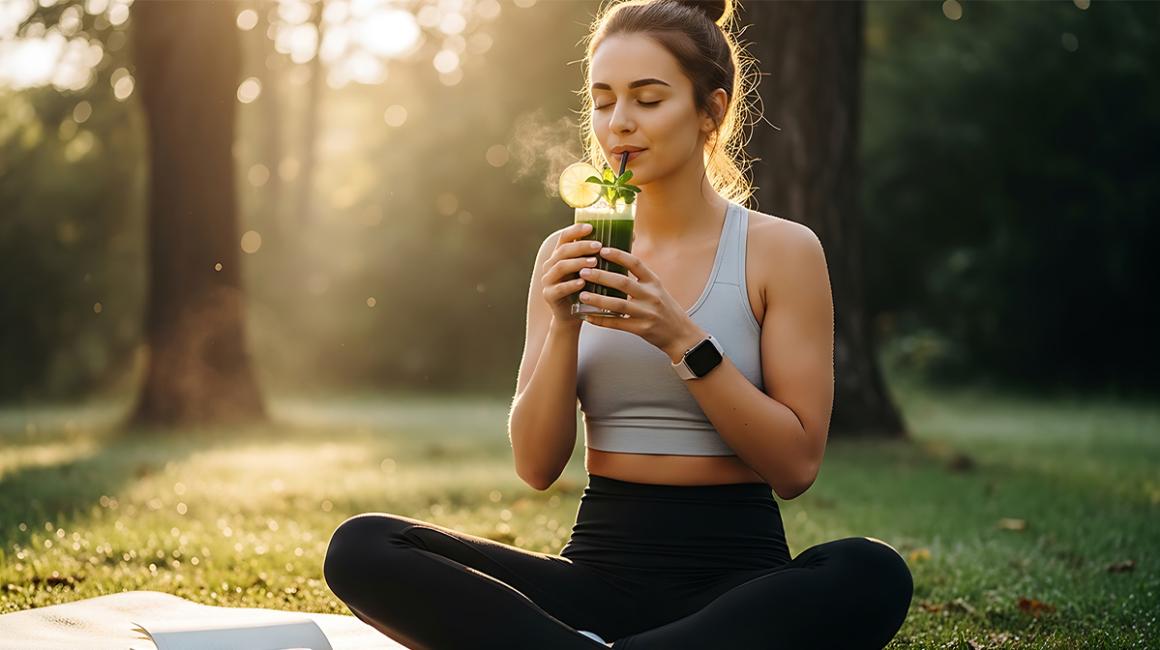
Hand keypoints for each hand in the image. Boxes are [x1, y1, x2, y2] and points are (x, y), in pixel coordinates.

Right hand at [540, 222, 603, 323]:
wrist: (574, 315)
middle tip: (599, 246)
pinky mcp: (549, 295)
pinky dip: (571, 284)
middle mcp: (551, 264)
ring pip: (561, 266)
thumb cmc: (588, 289)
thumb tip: (632, 235)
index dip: (576, 230)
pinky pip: (559, 288)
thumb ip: (606, 253)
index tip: (591, 227)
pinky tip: (582, 283)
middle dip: (582, 246)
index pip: (565, 237)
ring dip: (578, 263)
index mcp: (561, 255)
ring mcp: (548, 280)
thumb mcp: (594, 269)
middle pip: (564, 250)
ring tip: (594, 262)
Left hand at [578, 246, 708, 361]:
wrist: (680, 334)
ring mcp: (646, 313)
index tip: (602, 250)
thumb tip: (617, 261)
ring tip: (582, 294)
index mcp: (654, 282)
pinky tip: (588, 316)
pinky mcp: (641, 329)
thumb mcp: (656, 288)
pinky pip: (617, 324)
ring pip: (618, 304)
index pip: (635, 263)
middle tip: (584, 271)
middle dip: (601, 276)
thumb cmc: (665, 309)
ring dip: (598, 299)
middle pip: (623, 283)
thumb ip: (640, 277)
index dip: (618, 255)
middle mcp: (651, 296)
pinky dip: (601, 320)